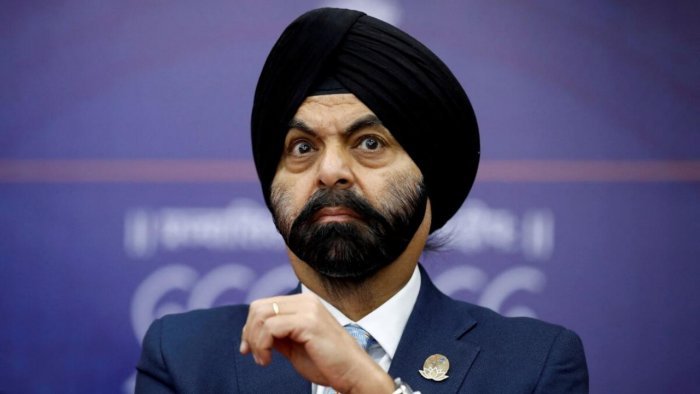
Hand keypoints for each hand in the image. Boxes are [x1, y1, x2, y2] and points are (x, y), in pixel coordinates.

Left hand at [240, 294, 393, 392]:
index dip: (250, 327)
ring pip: (262, 316)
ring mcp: (308, 309)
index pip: (264, 305)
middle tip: (253, 354)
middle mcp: (306, 301)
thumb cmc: (327, 362)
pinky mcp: (308, 322)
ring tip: (263, 359)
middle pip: (259, 307)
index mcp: (303, 303)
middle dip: (250, 333)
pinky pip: (270, 328)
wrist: (353, 373)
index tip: (248, 348)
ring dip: (256, 341)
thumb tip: (252, 332)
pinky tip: (268, 360)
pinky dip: (262, 346)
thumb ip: (277, 334)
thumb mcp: (295, 344)